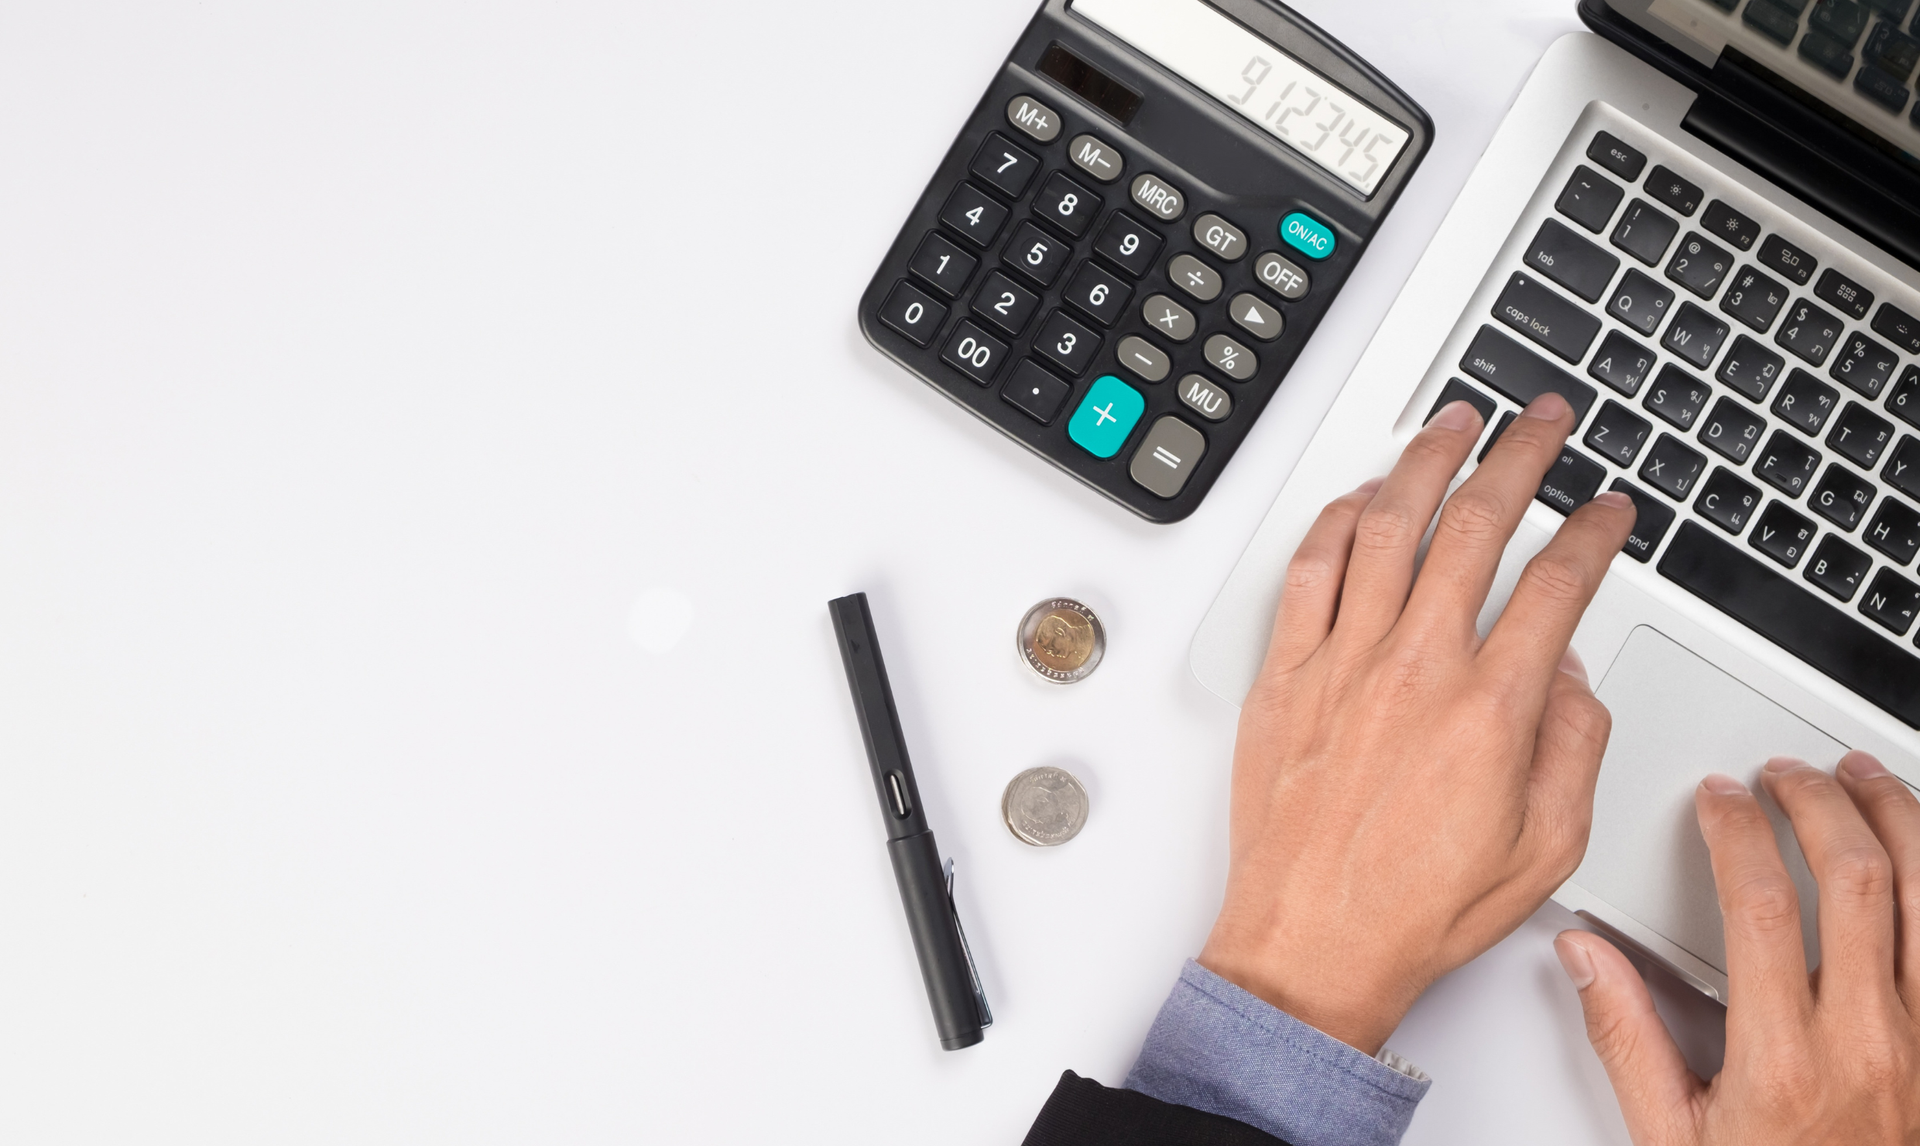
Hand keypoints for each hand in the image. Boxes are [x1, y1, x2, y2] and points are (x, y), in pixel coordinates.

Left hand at [1199, 394, 1635, 1053]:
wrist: (1313, 943)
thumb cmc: (1415, 907)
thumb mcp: (1546, 845)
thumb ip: (1572, 744)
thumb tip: (1568, 672)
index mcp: (1489, 709)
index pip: (1557, 584)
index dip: (1594, 531)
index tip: (1609, 510)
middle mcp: (1413, 669)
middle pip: (1475, 525)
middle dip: (1520, 456)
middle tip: (1542, 421)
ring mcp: (1340, 664)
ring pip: (1385, 525)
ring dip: (1426, 461)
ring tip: (1455, 423)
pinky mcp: (1282, 675)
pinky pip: (1307, 570)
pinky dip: (1335, 519)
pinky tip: (1359, 496)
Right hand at [1556, 753, 1919, 1143]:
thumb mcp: (1672, 1137)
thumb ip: (1625, 1037)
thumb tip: (1586, 959)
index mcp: (1785, 1058)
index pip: (1763, 903)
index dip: (1737, 831)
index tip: (1719, 799)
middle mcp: (1870, 1042)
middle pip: (1860, 878)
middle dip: (1820, 803)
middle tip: (1785, 776)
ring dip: (1901, 821)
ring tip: (1865, 781)